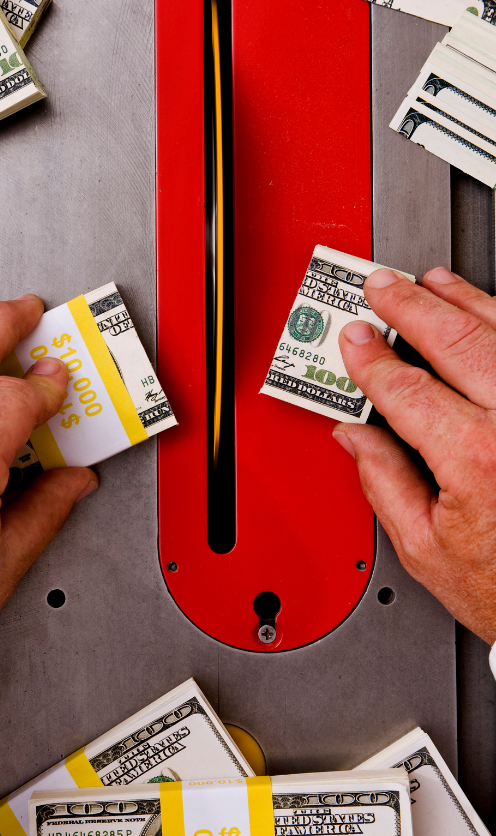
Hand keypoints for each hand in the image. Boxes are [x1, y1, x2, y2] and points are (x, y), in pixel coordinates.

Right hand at [333, 267, 495, 644]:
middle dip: (411, 307)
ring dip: (464, 301)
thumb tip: (355, 437)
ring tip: (433, 284)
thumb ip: (384, 484)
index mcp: (477, 460)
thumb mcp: (427, 551)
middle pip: (458, 342)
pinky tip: (489, 315)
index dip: (371, 360)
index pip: (407, 389)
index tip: (353, 340)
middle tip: (382, 287)